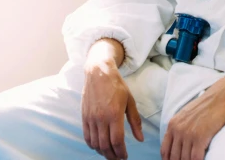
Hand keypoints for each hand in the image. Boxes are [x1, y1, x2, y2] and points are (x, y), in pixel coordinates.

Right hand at [82, 39, 143, 159]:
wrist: (99, 73)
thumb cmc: (117, 86)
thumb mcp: (130, 101)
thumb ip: (135, 121)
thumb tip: (140, 139)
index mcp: (114, 114)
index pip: (117, 141)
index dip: (121, 152)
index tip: (125, 156)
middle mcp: (101, 118)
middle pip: (105, 145)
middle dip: (113, 156)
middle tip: (118, 159)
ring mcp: (91, 118)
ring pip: (95, 143)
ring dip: (103, 152)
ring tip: (110, 154)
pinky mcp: (84, 117)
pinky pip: (87, 137)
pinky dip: (92, 145)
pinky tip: (99, 147)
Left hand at [161, 76, 224, 159]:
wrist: (221, 96)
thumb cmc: (206, 106)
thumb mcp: (186, 115)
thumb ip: (179, 128)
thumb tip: (179, 145)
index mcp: (172, 124)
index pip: (165, 150)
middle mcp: (178, 129)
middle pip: (174, 157)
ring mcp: (188, 134)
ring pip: (184, 159)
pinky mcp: (200, 137)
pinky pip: (195, 158)